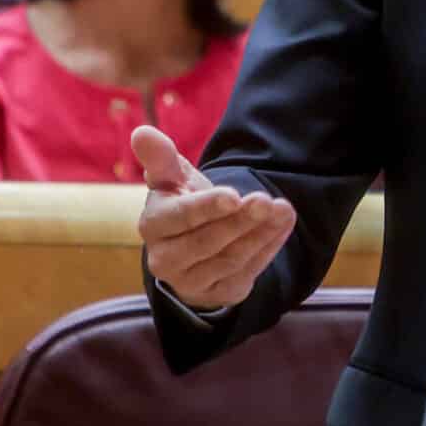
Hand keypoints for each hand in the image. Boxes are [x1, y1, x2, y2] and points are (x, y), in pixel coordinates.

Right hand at [133, 124, 296, 311]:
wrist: (195, 243)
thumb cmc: (182, 202)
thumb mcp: (173, 178)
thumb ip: (161, 157)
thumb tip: (141, 132)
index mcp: (154, 225)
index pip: (179, 218)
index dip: (207, 208)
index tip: (234, 195)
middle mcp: (165, 260)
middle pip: (207, 242)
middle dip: (240, 221)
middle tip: (266, 200)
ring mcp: (191, 281)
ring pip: (230, 259)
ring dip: (260, 233)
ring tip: (283, 209)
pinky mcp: (218, 292)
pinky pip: (246, 272)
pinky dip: (268, 248)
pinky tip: (283, 224)